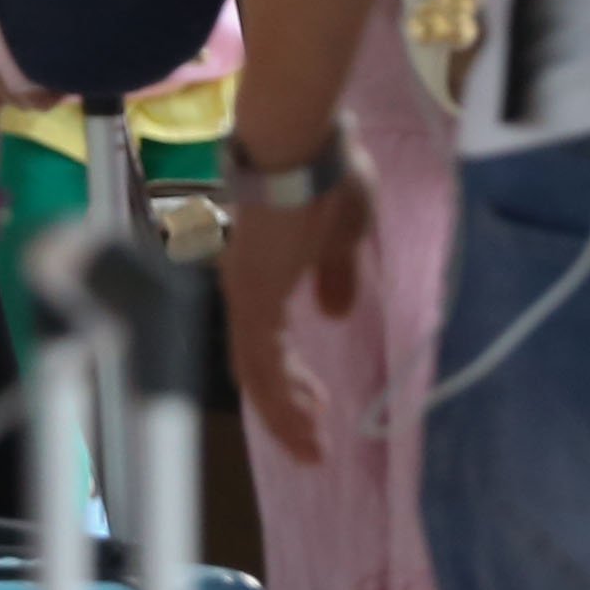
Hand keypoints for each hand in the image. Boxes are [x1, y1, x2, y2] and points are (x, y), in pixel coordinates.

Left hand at [219, 167, 373, 466]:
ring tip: (312, 446)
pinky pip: (261, 364)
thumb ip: (335, 277)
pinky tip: (303, 421)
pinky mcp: (251, 299)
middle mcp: (246, 289)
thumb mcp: (344, 236)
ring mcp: (245, 295)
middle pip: (259, 368)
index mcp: (265, 273)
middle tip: (315, 442)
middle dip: (288, 409)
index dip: (292, 381)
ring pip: (257, 374)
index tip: (321, 405)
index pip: (269, 343)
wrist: (302, 144)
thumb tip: (335, 312)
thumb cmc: (326, 175)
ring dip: (284, 414)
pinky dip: (280, 397)